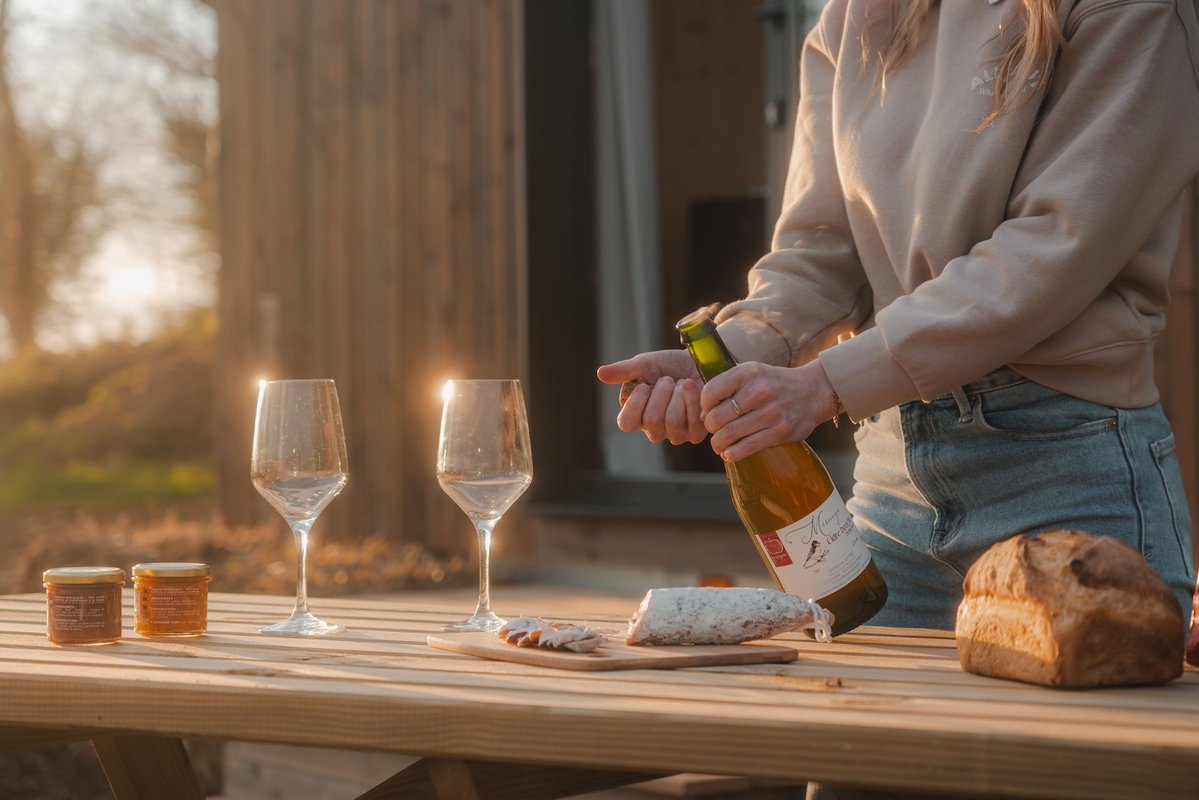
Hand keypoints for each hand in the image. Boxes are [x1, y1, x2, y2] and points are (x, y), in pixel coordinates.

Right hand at [596, 350, 705, 444]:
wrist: (702, 363)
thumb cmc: (672, 365)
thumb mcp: (646, 363)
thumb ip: (624, 370)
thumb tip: (600, 373)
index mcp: (637, 414)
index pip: (626, 423)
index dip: (635, 404)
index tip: (644, 386)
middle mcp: (654, 429)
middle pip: (652, 421)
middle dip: (662, 393)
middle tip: (668, 380)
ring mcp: (675, 434)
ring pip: (672, 421)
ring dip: (679, 394)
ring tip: (682, 383)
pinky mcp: (695, 434)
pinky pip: (692, 422)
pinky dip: (693, 399)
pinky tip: (695, 390)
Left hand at [699, 360, 837, 461]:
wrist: (813, 391)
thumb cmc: (773, 384)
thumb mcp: (751, 373)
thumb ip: (726, 387)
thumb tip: (700, 415)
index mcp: (748, 372)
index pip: (710, 392)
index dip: (703, 406)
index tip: (707, 411)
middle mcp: (759, 390)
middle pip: (717, 417)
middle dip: (710, 427)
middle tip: (714, 430)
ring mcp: (771, 412)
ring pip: (729, 435)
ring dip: (718, 444)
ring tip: (719, 444)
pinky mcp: (779, 432)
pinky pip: (746, 447)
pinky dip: (732, 454)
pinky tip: (729, 453)